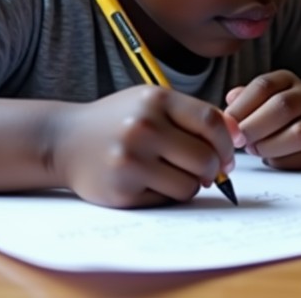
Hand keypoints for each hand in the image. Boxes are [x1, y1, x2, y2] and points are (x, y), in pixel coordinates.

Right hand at [53, 86, 235, 207]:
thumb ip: (192, 115)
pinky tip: (153, 182)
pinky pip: (166, 200)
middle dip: (214, 169)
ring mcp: (131, 159)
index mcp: (157, 99)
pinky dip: (168, 195)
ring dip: (193, 184)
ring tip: (177, 175)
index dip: (228, 142)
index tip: (228, 154)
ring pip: (189, 184)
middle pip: (205, 157)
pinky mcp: (121, 189)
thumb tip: (236, 137)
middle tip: (209, 171)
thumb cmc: (119, 120)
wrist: (64, 141)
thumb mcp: (152, 103)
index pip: (211, 122)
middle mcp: (143, 127)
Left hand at [224, 70, 300, 169]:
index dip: (241, 106)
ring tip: (255, 149)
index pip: (264, 85)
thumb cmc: (270, 115)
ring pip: (299, 133)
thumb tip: (226, 116)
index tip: (228, 124)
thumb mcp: (255, 101)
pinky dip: (283, 161)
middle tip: (239, 141)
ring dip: (270, 146)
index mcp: (286, 79)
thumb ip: (239, 104)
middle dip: (254, 127)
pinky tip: (271, 158)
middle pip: (283, 106)